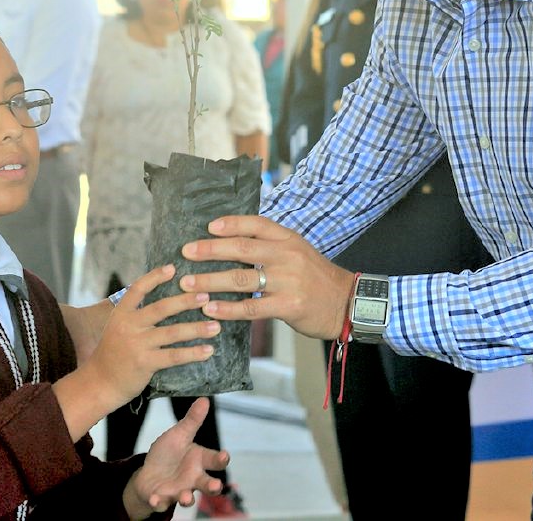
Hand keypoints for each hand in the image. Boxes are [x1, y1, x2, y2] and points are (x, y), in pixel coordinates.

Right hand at [54, 265, 218, 439]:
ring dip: (197, 328)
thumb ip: (135, 314)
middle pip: (162, 308)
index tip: (173, 268)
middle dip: (186, 301)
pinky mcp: (146, 363)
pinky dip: (193, 352)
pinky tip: (208, 350)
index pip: (138, 289)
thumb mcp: (117, 328)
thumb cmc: (112, 354)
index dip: (155, 277)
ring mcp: (138, 344)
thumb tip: (161, 299)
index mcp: (121, 314)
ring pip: (173, 332)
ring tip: (215, 326)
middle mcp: (129, 325)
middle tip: (206, 296)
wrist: (99, 383)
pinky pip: (174, 356)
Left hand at [123, 397, 230, 517]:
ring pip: (187, 497)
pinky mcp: (163, 499)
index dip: (221, 458)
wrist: (149, 474)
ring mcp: (179, 490)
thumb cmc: (169, 454)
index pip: (214, 459)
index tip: (225, 455)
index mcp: (199, 460)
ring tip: (186, 497)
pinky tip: (155, 499)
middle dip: (212, 486)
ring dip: (187, 498)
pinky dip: (159, 502)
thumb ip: (192, 421)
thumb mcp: (179, 435)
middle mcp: (193, 478)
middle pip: (207, 483)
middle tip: (216, 486)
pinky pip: (161, 503)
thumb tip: (204, 399)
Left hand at [180, 215, 354, 340]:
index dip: (231, 224)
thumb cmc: (316, 278)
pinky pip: (251, 307)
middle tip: (186, 252)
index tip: (207, 226)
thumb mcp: (298, 252)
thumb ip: (270, 246)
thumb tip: (232, 241)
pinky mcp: (288, 306)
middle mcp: (287, 256)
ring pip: (242, 278)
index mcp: (288, 239)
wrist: (347, 303)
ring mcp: (288, 281)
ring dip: (211, 280)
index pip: (256, 224)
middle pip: (243, 248)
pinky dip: (228, 308)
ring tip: (188, 284)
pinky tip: (210, 308)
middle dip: (210, 250)